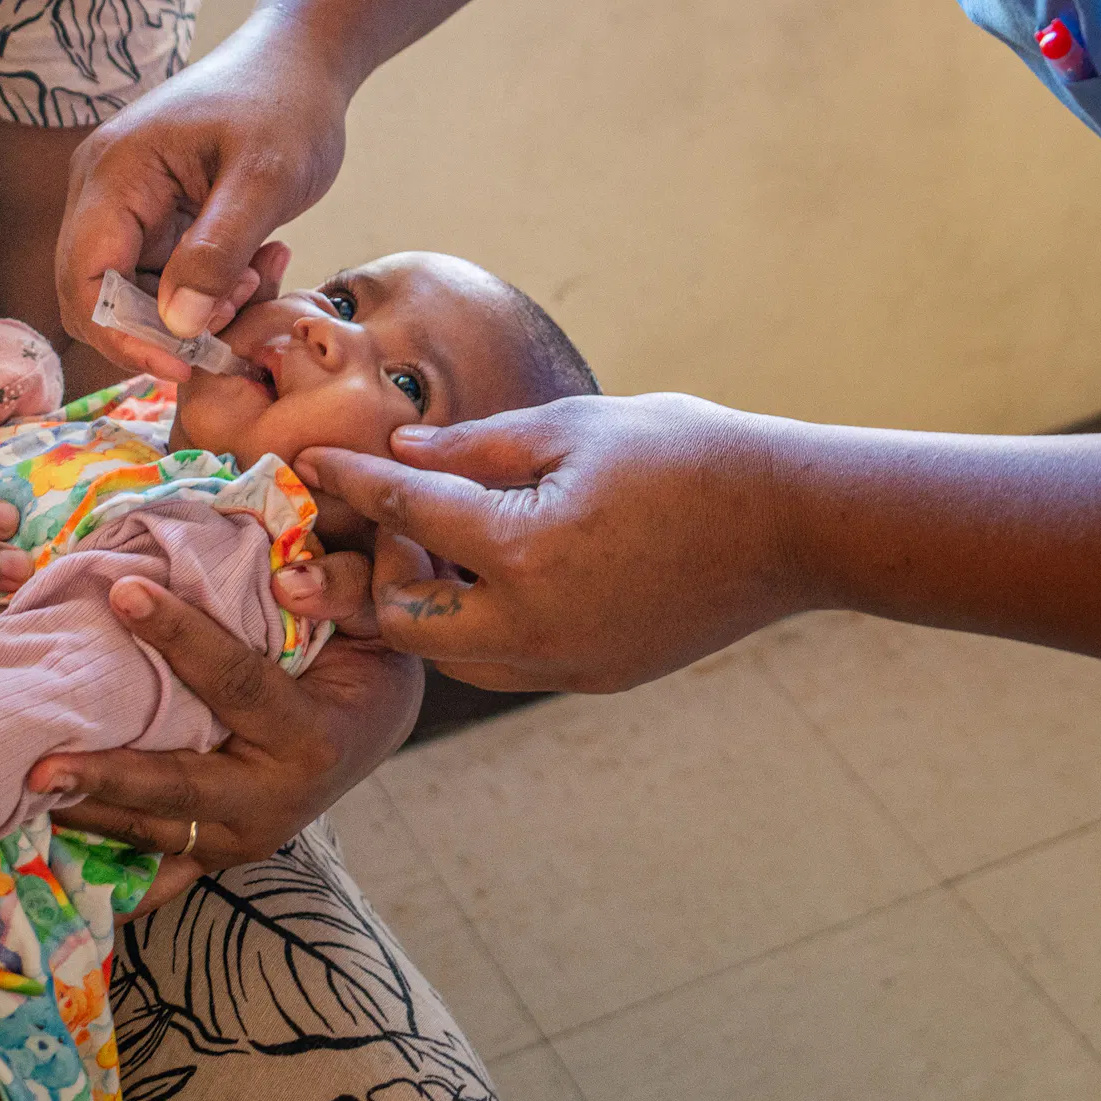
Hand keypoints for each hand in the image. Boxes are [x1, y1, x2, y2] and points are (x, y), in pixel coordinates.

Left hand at [26, 571, 422, 870]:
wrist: (375, 723)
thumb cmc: (359, 654)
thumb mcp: (366, 615)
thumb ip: (338, 588)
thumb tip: (289, 573)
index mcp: (313, 737)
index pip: (237, 683)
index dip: (182, 637)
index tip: (121, 591)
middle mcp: (278, 799)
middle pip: (180, 786)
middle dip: (108, 776)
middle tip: (41, 764)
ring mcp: (245, 838)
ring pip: (153, 830)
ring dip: (88, 812)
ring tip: (21, 793)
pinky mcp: (217, 855)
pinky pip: (154, 869)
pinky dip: (102, 862)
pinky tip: (46, 846)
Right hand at [58, 14, 350, 355]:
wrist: (301, 58)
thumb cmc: (286, 105)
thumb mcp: (264, 182)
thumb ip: (217, 253)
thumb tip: (177, 327)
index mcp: (114, 172)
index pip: (85, 279)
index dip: (124, 336)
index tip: (185, 366)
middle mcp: (101, 188)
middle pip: (97, 295)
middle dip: (161, 327)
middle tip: (234, 319)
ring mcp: (123, 200)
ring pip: (132, 293)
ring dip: (190, 309)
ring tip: (256, 280)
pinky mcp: (151, 212)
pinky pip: (160, 275)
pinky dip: (204, 288)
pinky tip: (255, 266)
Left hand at [296, 394, 802, 694]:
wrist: (790, 524)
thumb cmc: (686, 453)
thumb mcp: (574, 425)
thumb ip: (477, 446)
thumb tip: (403, 451)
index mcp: (524, 549)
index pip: (407, 516)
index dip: (353, 479)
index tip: (310, 459)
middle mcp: (535, 624)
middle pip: (405, 622)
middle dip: (373, 575)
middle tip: (368, 530)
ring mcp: (566, 661)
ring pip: (453, 657)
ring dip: (425, 611)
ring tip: (420, 558)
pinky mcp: (594, 676)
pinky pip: (506, 663)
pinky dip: (477, 628)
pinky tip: (481, 583)